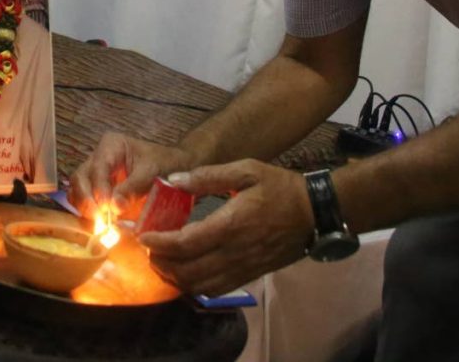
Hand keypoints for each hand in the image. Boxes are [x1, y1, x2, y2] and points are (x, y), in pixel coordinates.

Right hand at [69, 132, 193, 219]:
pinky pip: (83, 200)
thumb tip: (114, 207)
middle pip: (81, 178)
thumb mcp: (152, 171)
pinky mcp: (96, 189)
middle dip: (86, 200)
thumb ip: (133, 187)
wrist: (173, 168)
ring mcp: (95, 174)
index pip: (98, 167)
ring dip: (85, 208)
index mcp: (111, 145)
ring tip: (98, 224)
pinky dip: (87, 213)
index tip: (106, 208)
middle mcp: (98, 157)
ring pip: (78, 190)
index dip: (99, 189)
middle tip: (99, 220)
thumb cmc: (164, 163)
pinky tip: (97, 224)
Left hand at [139, 159, 314, 296]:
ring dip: (175, 277)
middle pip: (188, 271)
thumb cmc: (280, 187)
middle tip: (149, 248)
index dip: (160, 243)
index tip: (143, 236)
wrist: (315, 213)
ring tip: (162, 260)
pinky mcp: (249, 276)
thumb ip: (209, 176)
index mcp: (232, 224)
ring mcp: (242, 268)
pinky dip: (194, 286)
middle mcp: (235, 252)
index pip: (186, 243)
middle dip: (162, 263)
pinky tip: (186, 272)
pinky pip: (215, 289)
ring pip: (199, 285)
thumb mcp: (247, 170)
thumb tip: (174, 179)